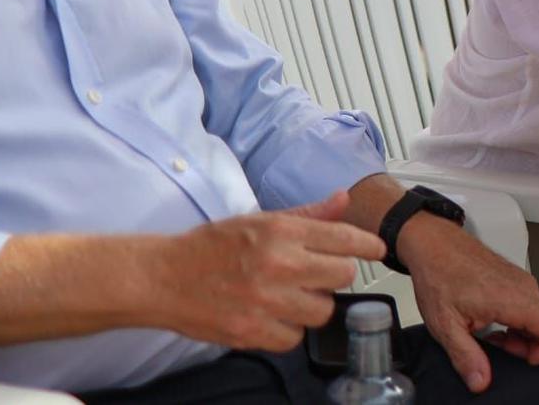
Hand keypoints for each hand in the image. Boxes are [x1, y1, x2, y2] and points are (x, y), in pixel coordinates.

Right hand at [147, 191, 383, 352]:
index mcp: (281, 232)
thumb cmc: (211, 246)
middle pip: (342, 277)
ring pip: (322, 311)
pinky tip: (274, 316)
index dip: (368, 245)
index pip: (344, 239)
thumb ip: (307, 214)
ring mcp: (264, 302)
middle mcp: (277, 265)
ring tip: (293, 296)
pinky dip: (289, 330)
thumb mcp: (260, 220)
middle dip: (336, 275)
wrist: (161, 278)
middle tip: (318, 273)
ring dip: (313, 305)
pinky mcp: (250, 332)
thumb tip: (344, 199)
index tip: (377, 249)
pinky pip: (293, 339)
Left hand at [399, 216, 538, 392]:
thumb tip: (481, 381)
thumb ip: (466, 356)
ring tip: (494, 339)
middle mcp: (525, 288)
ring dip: (524, 335)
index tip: (526, 360)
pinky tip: (494, 325)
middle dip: (533, 347)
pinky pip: (532, 305)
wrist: (435, 244)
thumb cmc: (440, 275)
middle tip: (504, 352)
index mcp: (513, 299)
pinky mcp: (517, 279)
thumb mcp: (446, 325)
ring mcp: (523, 281)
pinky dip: (519, 322)